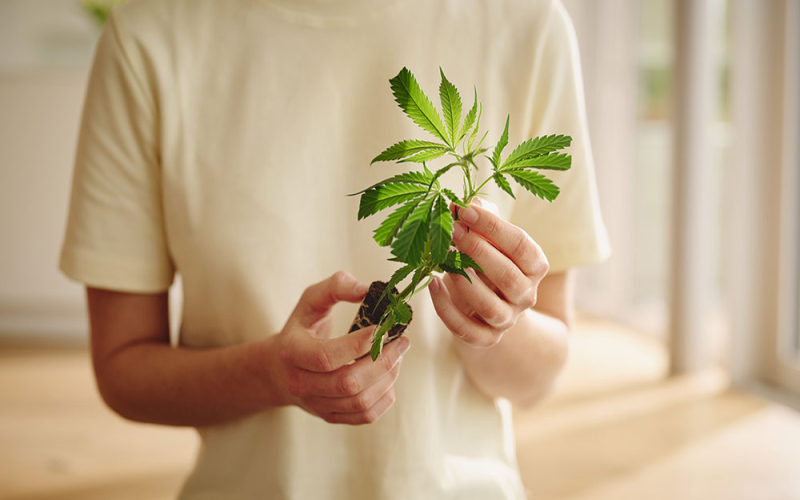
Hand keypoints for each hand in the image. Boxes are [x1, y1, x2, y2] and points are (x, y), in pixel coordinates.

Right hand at [268, 271, 410, 423]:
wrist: (279, 367)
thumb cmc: (301, 328)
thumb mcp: (310, 300)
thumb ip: (336, 287)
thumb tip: (367, 289)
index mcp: (292, 351)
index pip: (326, 356)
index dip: (358, 345)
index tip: (382, 329)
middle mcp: (300, 383)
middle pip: (347, 382)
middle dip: (382, 362)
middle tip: (402, 342)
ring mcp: (315, 404)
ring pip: (359, 401)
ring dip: (387, 378)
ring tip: (397, 357)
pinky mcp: (329, 416)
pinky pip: (364, 416)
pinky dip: (384, 398)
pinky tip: (388, 378)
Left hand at [429, 198, 548, 346]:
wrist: (486, 308)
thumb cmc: (487, 263)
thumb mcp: (490, 239)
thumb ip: (482, 220)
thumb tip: (467, 202)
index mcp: (534, 266)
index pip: (521, 246)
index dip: (493, 227)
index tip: (465, 209)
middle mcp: (526, 295)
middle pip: (508, 277)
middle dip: (478, 251)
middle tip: (452, 231)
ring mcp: (507, 320)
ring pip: (490, 307)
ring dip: (465, 282)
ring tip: (444, 260)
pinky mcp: (486, 338)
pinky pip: (467, 330)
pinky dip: (446, 310)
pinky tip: (432, 285)